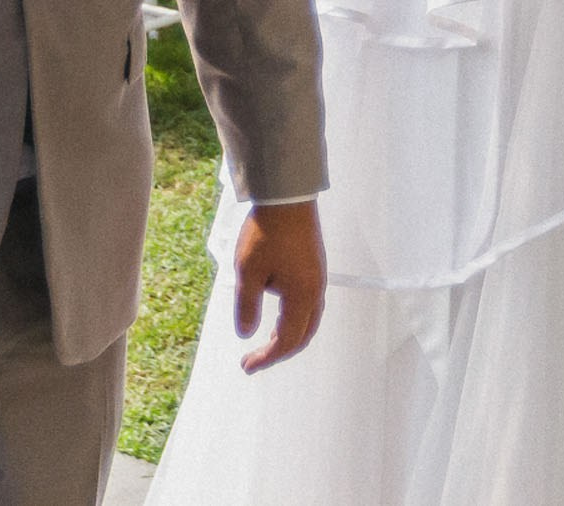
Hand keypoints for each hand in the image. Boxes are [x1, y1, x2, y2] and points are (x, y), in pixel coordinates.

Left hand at [231, 200, 325, 371]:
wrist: (287, 197)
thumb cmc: (267, 233)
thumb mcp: (247, 272)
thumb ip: (246, 307)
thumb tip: (245, 333)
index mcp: (302, 297)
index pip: (286, 340)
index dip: (266, 358)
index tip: (246, 366)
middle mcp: (315, 291)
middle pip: (303, 335)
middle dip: (279, 352)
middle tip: (255, 360)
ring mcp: (318, 278)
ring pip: (309, 321)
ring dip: (289, 336)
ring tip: (266, 343)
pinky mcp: (315, 267)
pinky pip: (310, 304)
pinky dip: (295, 319)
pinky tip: (279, 314)